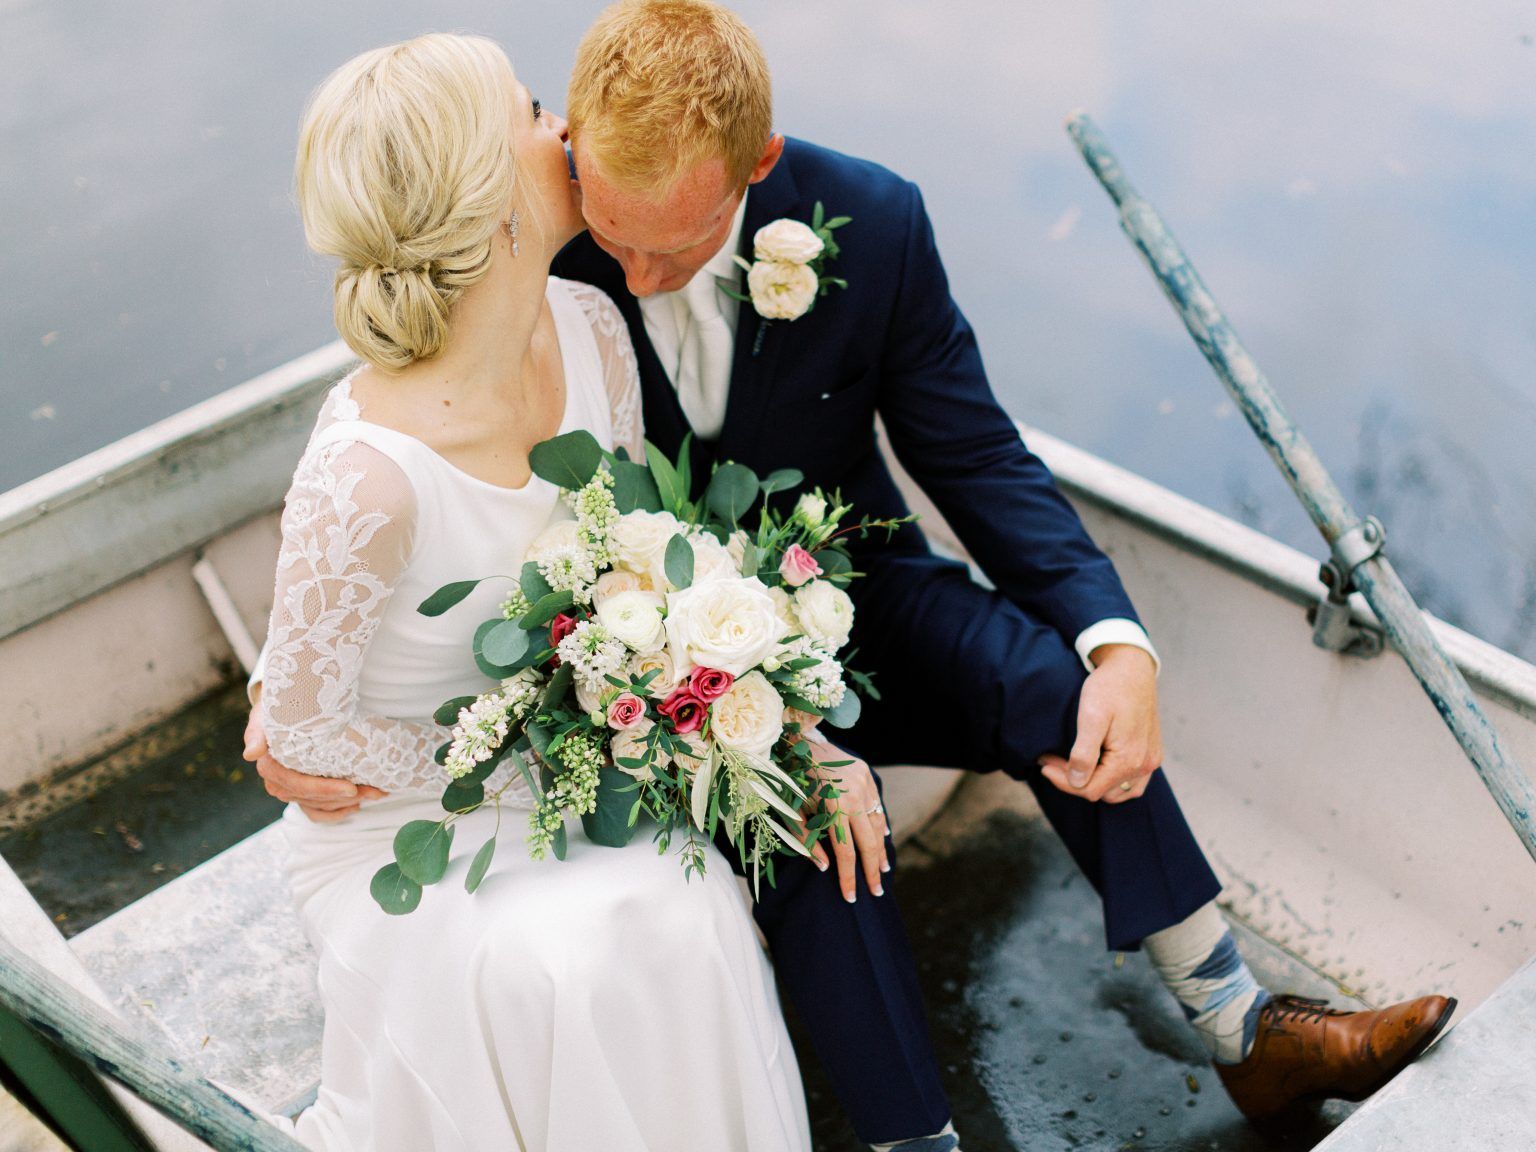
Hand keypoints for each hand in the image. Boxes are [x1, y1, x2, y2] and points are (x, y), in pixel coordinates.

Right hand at [242, 692, 387, 821]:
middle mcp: (278, 784)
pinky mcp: (301, 794)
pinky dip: (336, 813)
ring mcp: (291, 791)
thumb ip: (256, 734)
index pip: (299, 785)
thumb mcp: (264, 716)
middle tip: (375, 790)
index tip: (351, 787)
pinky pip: (317, 813)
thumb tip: (252, 754)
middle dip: (346, 797)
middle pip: (314, 798)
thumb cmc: (276, 710)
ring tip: (375, 792)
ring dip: (348, 803)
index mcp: (270, 768)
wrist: (281, 710)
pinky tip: (355, 807)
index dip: (325, 789)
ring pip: (321, 806)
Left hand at [796, 737, 888, 902]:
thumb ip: (807, 842)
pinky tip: (883, 838)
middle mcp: (854, 794)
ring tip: (882, 869)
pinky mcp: (866, 773)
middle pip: (868, 842)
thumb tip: (826, 869)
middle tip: (876, 892)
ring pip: (877, 824)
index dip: (849, 877)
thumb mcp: (790, 813)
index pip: (846, 852)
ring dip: (880, 849)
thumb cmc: (787, 780)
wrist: (795, 740)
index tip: (851, 897)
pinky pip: (877, 805)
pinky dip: (880, 823)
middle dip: (872, 870)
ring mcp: (863, 782)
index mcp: (833, 807)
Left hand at [1039, 644, 1161, 803]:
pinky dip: (1112, 781)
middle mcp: (1145, 765)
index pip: (1090, 789)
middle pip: (1102, 791)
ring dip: (1093, 783)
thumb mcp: (1091, 717)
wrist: (1132, 666)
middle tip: (1054, 760)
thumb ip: (1083, 754)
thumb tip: (1076, 782)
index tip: (1044, 764)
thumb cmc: (1110, 687)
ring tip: (1071, 763)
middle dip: (1074, 780)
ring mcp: (1151, 760)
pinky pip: (1132, 783)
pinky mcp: (1151, 753)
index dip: (1063, 781)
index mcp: (1129, 759)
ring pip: (1117, 792)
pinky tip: (1096, 768)